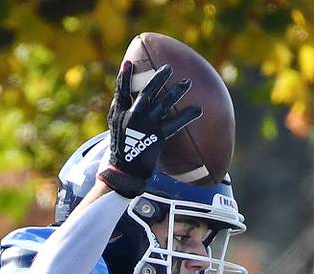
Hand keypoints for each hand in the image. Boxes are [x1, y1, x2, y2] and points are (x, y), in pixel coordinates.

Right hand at [99, 60, 202, 197]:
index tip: (129, 62)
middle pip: (146, 92)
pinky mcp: (157, 136)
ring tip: (187, 83)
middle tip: (169, 68)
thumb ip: (120, 110)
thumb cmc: (121, 148)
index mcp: (120, 112)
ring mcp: (146, 125)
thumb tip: (123, 94)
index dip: (124, 76)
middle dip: (158, 78)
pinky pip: (175, 124)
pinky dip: (187, 116)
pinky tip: (199, 110)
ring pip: (163, 103)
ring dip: (176, 91)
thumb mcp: (115, 127)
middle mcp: (132, 115)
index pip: (121, 90)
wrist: (124, 171)